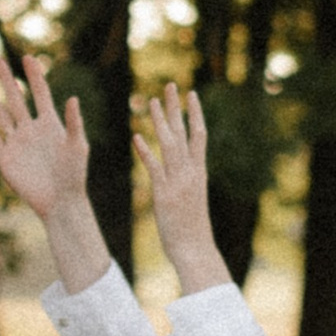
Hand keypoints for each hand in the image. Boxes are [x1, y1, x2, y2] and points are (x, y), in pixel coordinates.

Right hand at [0, 53, 90, 220]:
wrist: (59, 201)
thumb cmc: (74, 175)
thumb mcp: (77, 147)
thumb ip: (75, 123)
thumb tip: (73, 98)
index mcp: (50, 124)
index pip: (41, 94)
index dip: (34, 77)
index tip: (28, 58)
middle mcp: (31, 130)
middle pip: (16, 100)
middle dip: (6, 80)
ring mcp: (17, 143)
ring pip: (1, 115)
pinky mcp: (5, 158)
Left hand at [134, 85, 228, 292]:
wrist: (195, 250)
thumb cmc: (193, 229)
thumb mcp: (193, 200)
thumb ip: (189, 182)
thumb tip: (186, 171)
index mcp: (199, 173)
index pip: (199, 136)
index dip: (195, 114)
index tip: (191, 95)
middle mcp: (191, 173)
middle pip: (184, 133)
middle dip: (177, 108)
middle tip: (170, 85)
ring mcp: (178, 182)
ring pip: (169, 145)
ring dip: (160, 122)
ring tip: (152, 102)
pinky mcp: (164, 194)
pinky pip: (153, 168)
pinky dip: (145, 152)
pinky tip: (135, 137)